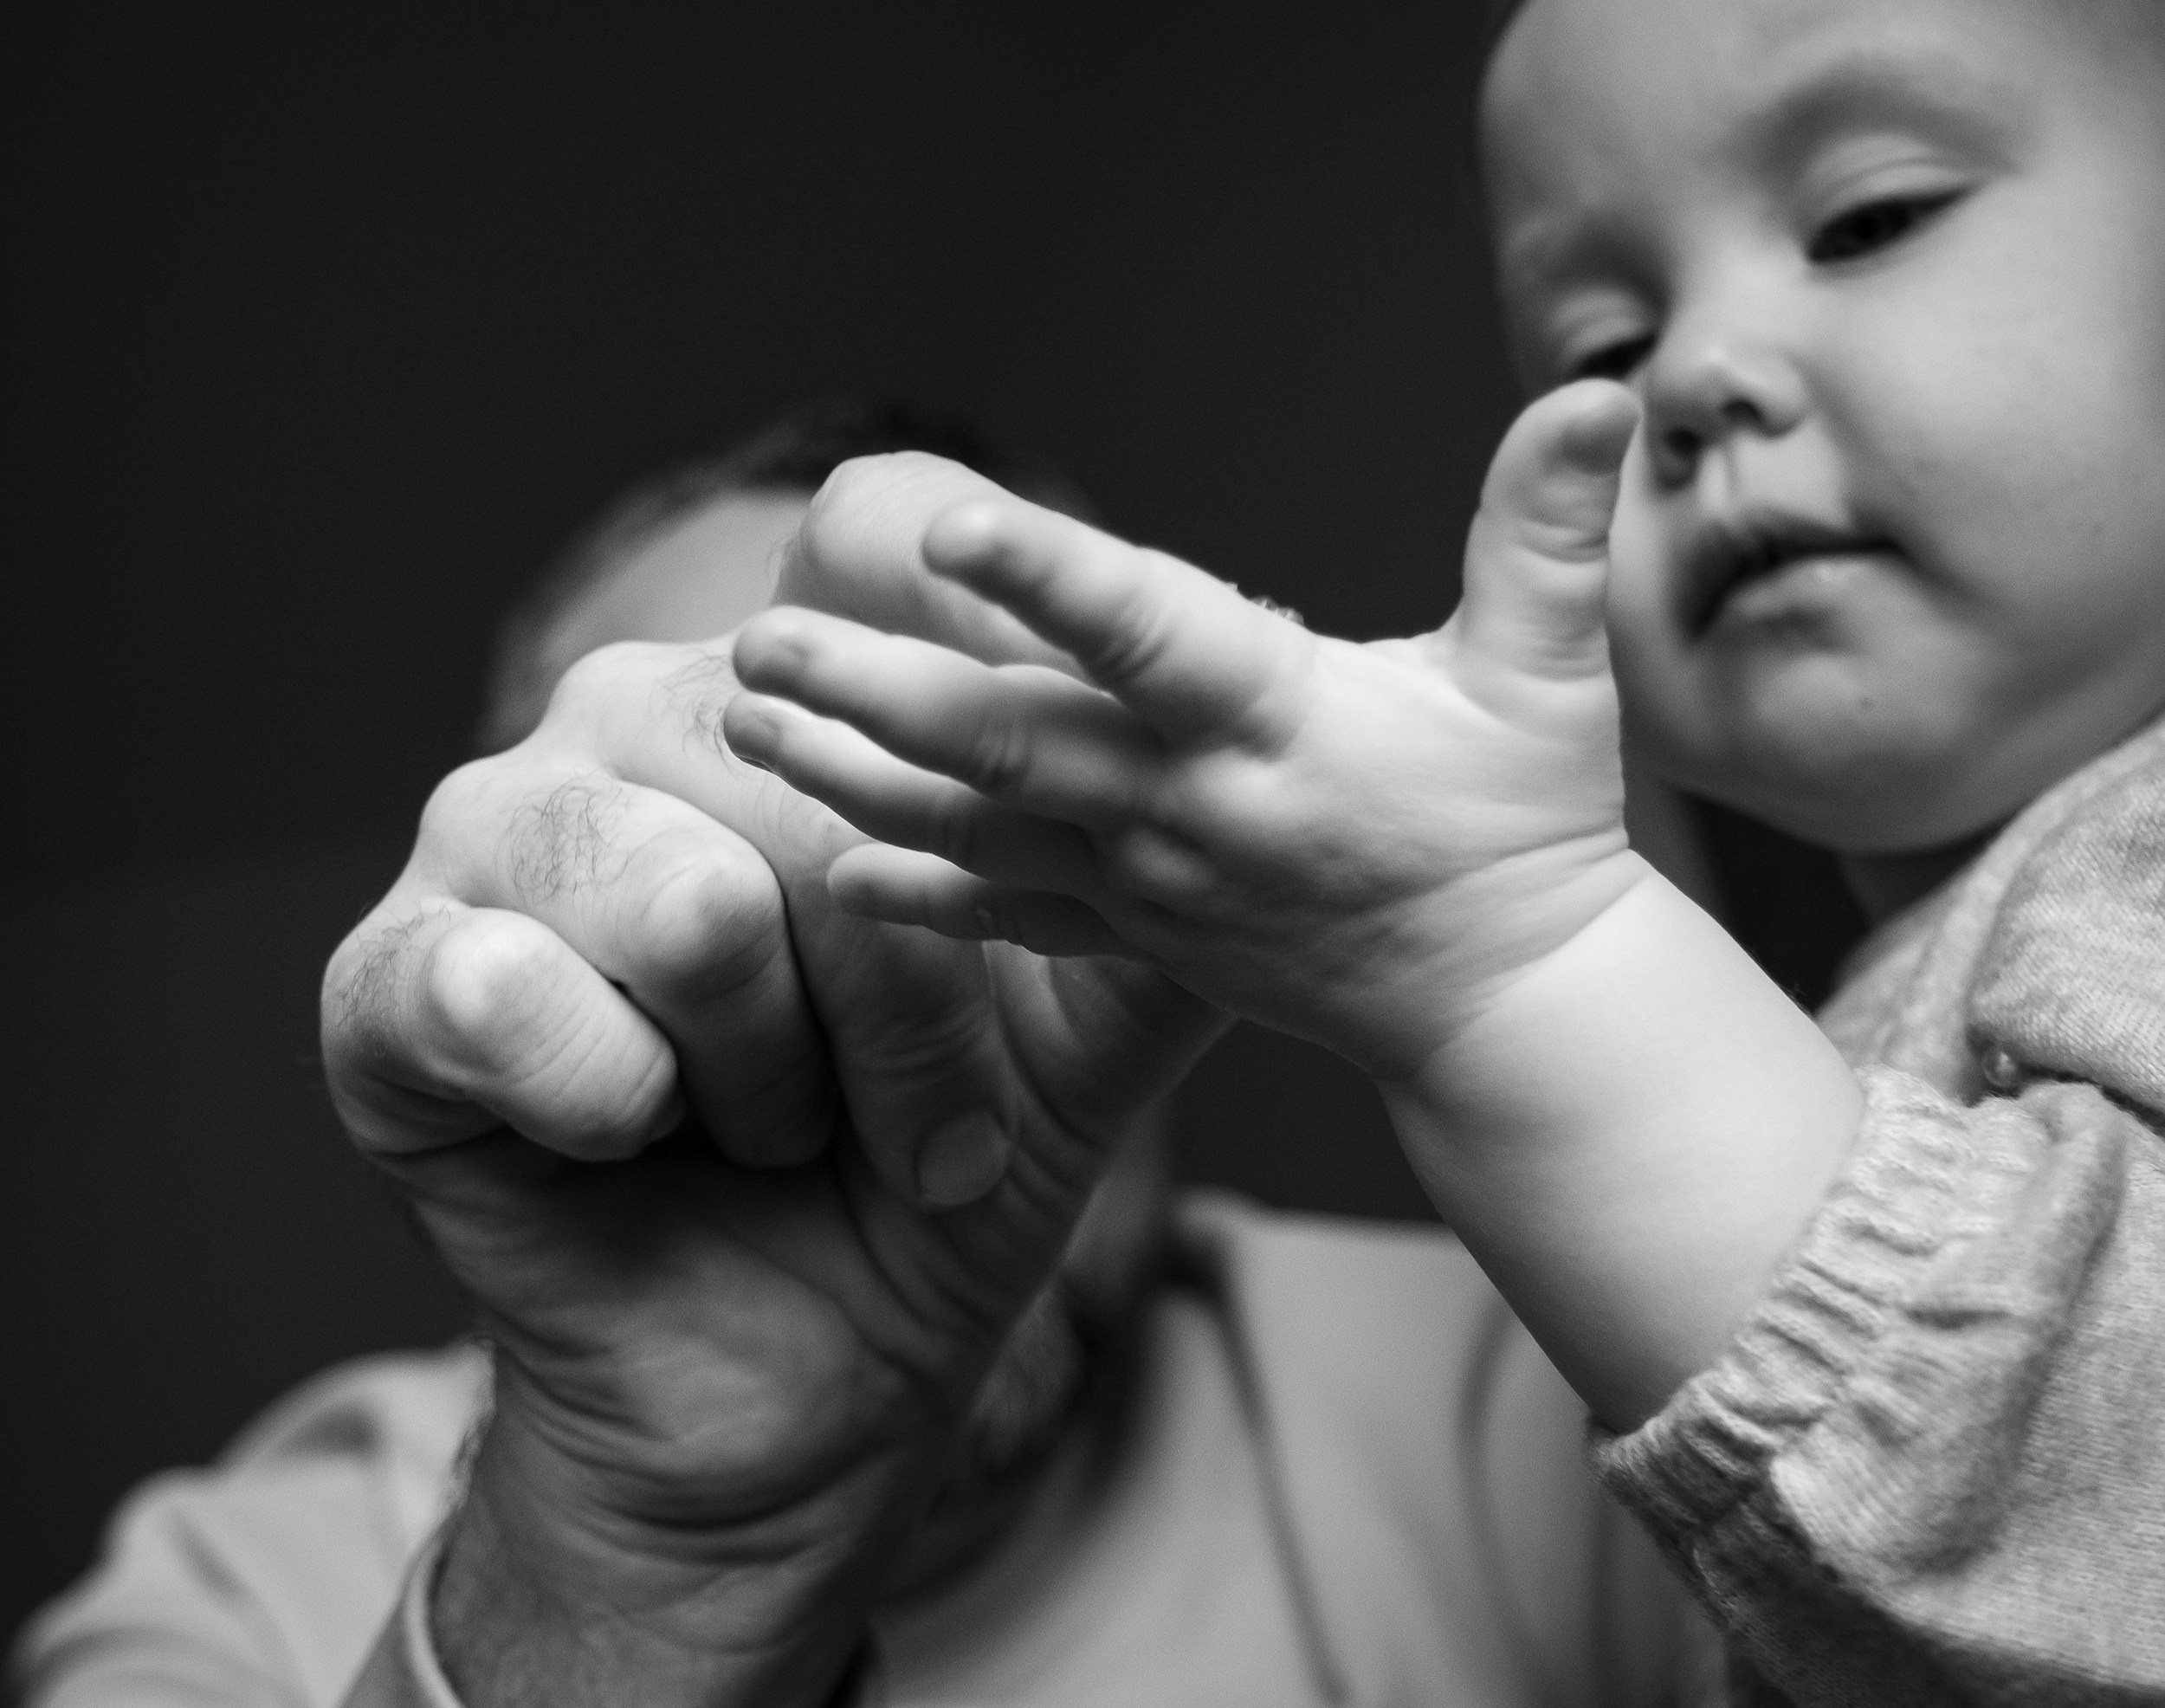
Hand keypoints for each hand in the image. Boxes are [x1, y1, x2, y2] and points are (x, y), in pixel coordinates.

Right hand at [321, 478, 1220, 1704]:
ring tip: (771, 1138)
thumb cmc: (937, 1178)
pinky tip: (627, 1143)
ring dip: (774, 1075)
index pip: (873, 536)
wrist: (801, 1386)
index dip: (978, 609)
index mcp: (796, 697)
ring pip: (691, 893)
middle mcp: (635, 716)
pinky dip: (618, 1110)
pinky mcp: (393, 969)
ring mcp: (495, 825)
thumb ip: (1170, 881)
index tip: (1059, 715)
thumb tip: (1294, 737)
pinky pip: (512, 995)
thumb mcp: (1088, 1028)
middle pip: (812, 761)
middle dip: (908, 1010)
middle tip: (922, 1140)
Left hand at [727, 392, 1865, 1431]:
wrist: (1503, 1000)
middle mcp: (1188, 806)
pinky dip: (915, 898)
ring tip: (743, 716)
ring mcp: (1148, 883)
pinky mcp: (1136, 937)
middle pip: (1007, 742)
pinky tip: (829, 870)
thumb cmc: (1527, 819)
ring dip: (849, 774)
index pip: (1151, 636)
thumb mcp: (1550, 674)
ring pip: (974, 828)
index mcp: (1277, 719)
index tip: (947, 522)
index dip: (1052, 581)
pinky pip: (1007, 918)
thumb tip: (1600, 391)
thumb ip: (1544, 533)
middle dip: (871, 691)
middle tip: (756, 638)